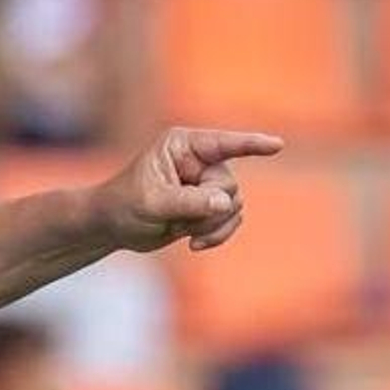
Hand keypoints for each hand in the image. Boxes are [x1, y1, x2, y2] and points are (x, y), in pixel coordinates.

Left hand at [94, 127, 282, 252]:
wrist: (113, 226)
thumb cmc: (123, 205)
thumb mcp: (152, 203)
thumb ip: (189, 201)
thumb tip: (226, 202)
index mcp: (181, 146)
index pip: (224, 144)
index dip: (251, 145)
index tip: (277, 145)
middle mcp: (198, 159)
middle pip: (229, 185)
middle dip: (209, 209)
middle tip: (179, 219)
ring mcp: (205, 182)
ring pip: (234, 205)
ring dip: (211, 225)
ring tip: (182, 231)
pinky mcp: (208, 205)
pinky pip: (231, 220)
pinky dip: (216, 235)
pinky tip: (193, 245)